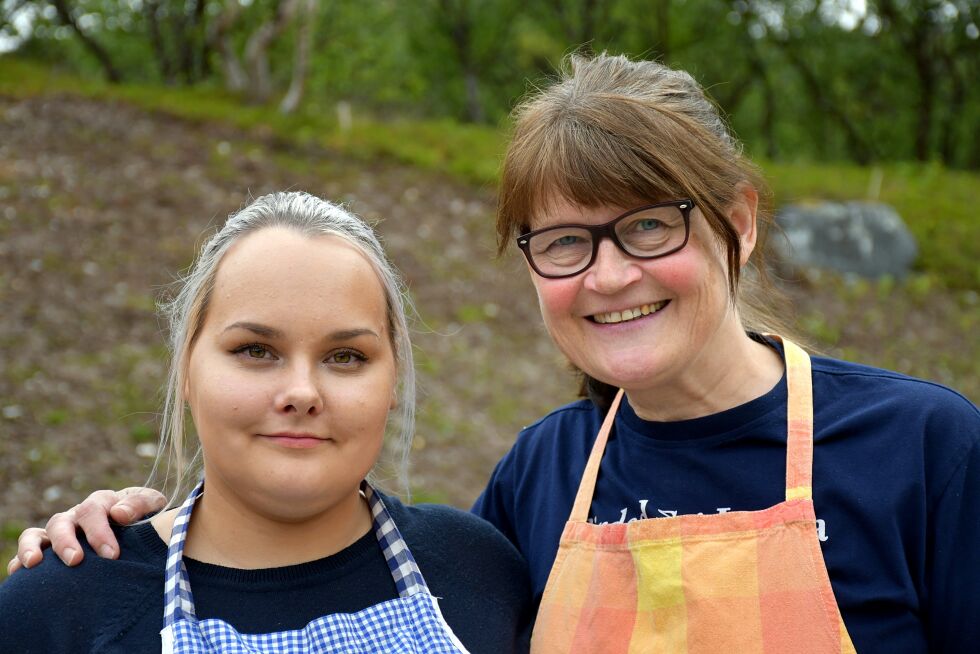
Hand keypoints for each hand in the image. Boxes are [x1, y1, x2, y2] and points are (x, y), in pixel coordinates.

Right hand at [6, 487, 166, 574]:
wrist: (143, 530)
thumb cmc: (147, 517)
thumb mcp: (152, 505)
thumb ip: (140, 505)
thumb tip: (119, 513)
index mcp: (103, 502)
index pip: (94, 509)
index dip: (100, 531)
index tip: (112, 555)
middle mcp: (77, 515)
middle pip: (62, 521)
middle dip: (66, 541)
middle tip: (75, 560)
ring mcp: (62, 531)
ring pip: (38, 533)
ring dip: (32, 547)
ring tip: (33, 564)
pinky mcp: (51, 548)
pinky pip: (30, 550)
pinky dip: (20, 559)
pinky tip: (18, 573)